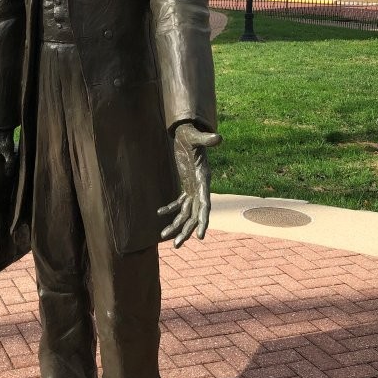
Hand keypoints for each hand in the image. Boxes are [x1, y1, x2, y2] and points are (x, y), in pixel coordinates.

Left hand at [158, 123, 221, 247]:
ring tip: (163, 237)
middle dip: (186, 230)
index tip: (201, 236)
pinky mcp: (187, 184)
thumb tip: (218, 137)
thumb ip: (206, 139)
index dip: (204, 220)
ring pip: (186, 212)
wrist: (188, 132)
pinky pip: (180, 201)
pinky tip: (159, 213)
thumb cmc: (192, 135)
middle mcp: (200, 187)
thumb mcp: (196, 137)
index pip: (206, 205)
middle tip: (176, 245)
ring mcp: (194, 187)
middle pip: (195, 214)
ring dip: (176, 224)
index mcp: (203, 180)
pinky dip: (171, 208)